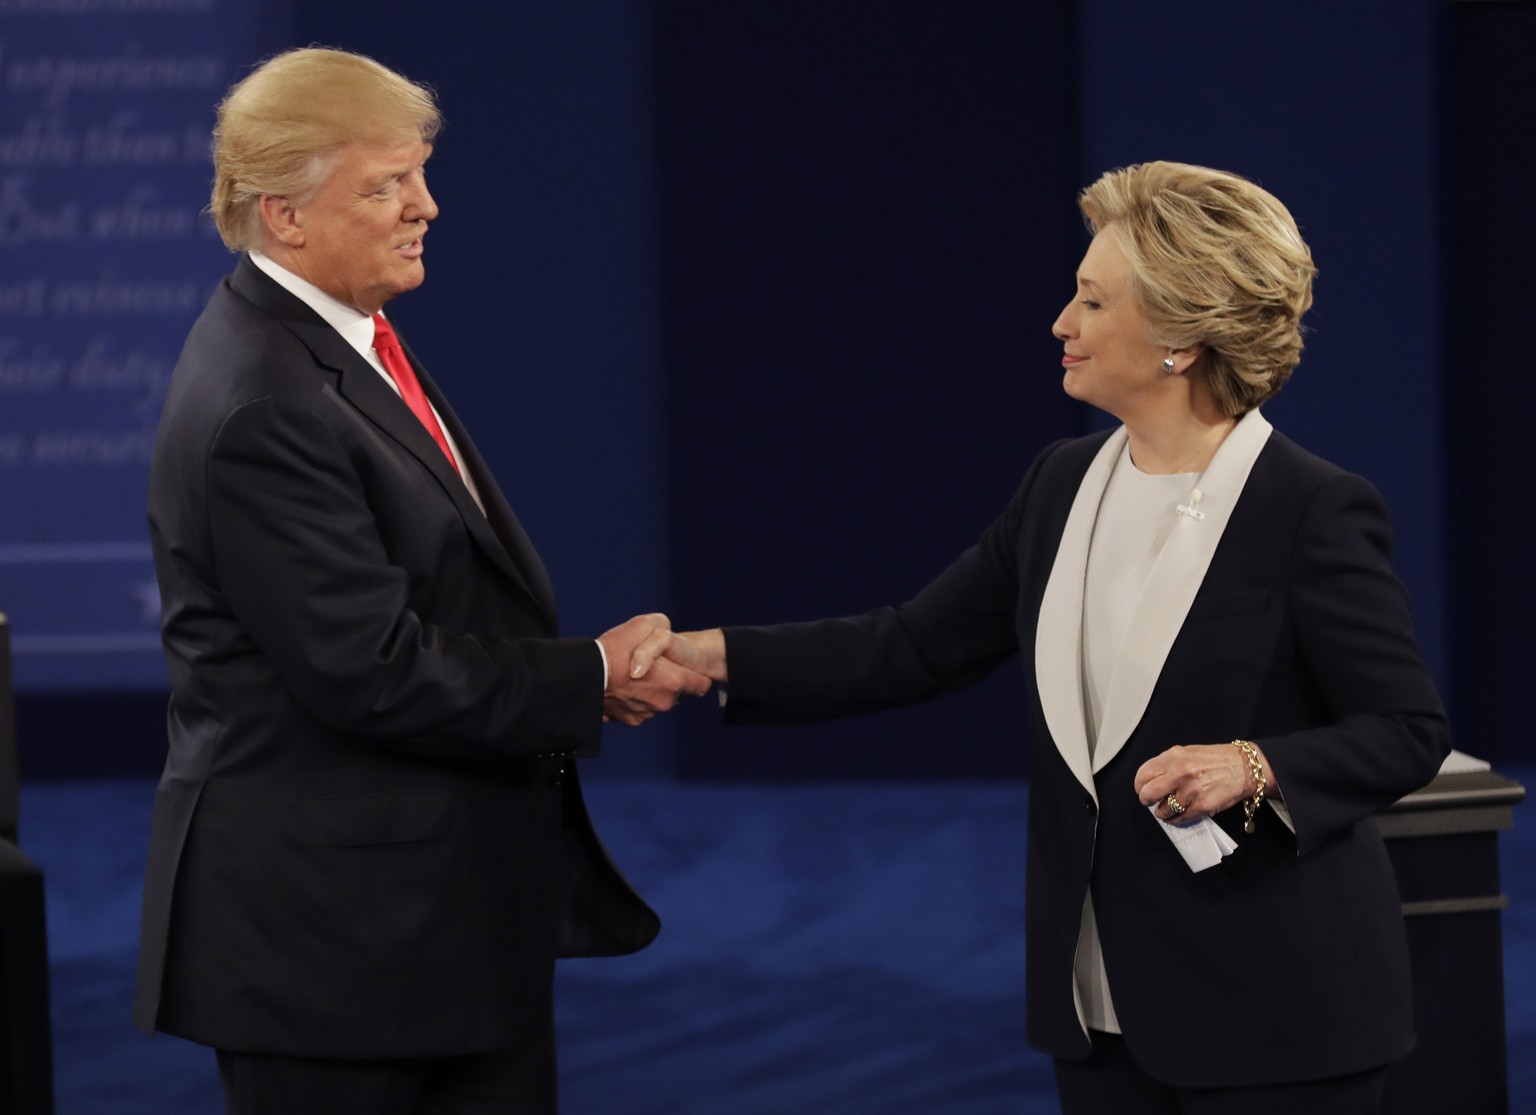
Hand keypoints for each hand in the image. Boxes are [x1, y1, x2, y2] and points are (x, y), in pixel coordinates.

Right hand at [598, 614, 711, 725]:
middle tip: (649, 668)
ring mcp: (647, 713)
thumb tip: (666, 632)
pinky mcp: (631, 720)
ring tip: (631, 676)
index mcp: (674, 682)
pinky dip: (634, 700)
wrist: (584, 676)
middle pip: (677, 693)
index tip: (681, 667)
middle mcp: (664, 702)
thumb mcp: (642, 625)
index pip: (702, 685)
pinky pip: (640, 709)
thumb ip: (662, 626)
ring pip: (658, 701)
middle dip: (668, 681)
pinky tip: (622, 687)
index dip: (694, 674)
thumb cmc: (613, 651)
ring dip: (650, 691)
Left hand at [1133, 743, 1270, 824]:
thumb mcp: (1187, 753)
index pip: (1143, 774)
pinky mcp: (1202, 806)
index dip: (1140, 785)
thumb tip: (1150, 781)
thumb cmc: (1215, 760)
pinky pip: (1180, 819)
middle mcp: (1180, 773)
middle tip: (1150, 801)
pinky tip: (1178, 815)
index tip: (1142, 789)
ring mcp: (1191, 791)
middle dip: (1146, 800)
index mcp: (1174, 757)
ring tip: (1167, 809)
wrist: (1243, 767)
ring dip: (1163, 812)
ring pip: (1163, 810)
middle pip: (1148, 793)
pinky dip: (1176, 820)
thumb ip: (1167, 765)